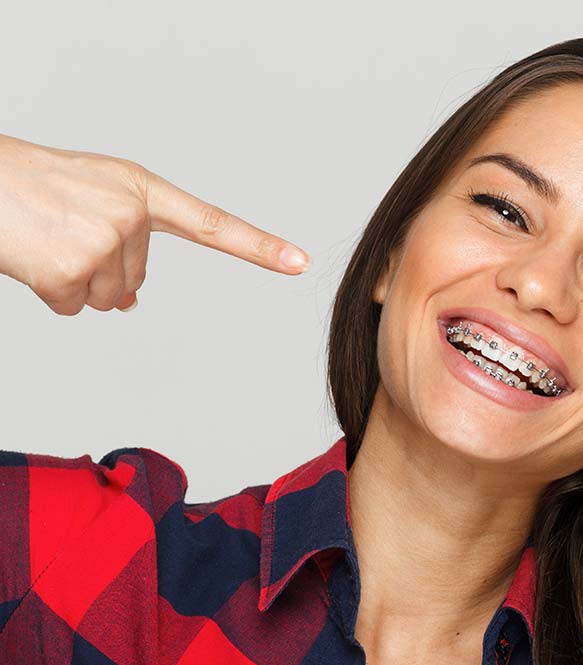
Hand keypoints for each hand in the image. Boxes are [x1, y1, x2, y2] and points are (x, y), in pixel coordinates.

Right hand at [0, 133, 310, 314]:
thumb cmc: (28, 185)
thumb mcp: (89, 198)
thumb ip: (125, 241)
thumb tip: (132, 303)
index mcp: (141, 189)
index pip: (212, 225)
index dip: (259, 247)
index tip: (300, 263)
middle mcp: (132, 213)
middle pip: (137, 281)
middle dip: (97, 269)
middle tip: (59, 232)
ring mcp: (107, 241)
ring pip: (110, 299)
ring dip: (74, 283)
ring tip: (44, 240)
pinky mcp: (76, 268)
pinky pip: (76, 307)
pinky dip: (51, 293)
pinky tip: (31, 256)